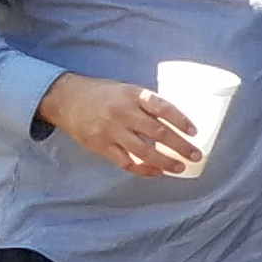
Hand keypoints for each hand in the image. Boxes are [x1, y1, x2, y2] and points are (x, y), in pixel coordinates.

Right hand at [41, 72, 204, 176]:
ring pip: (143, 151)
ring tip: (180, 168)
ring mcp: (111, 131)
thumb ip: (145, 103)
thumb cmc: (102, 93)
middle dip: (179, 146)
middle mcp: (123, 113)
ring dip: (164, 162)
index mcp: (132, 95)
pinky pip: (126, 162)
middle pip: (157, 132)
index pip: (162, 107)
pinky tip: (156, 172)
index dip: (180, 120)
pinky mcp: (101, 146)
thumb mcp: (126, 89)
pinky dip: (143, 169)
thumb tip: (174, 120)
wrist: (66, 98)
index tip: (194, 131)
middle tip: (195, 155)